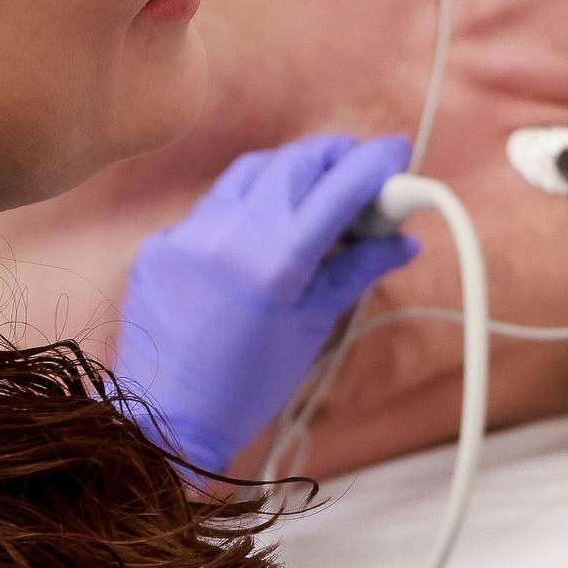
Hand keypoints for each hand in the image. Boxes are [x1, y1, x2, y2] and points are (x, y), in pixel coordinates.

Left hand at [114, 133, 419, 475]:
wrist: (169, 417)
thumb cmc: (251, 383)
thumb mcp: (315, 325)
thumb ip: (357, 270)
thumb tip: (403, 240)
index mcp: (278, 261)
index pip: (339, 188)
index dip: (375, 163)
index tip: (397, 150)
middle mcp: (232, 233)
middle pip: (295, 163)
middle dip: (334, 156)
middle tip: (361, 167)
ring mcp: (191, 233)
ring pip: (252, 171)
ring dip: (291, 169)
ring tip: (315, 188)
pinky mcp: (163, 242)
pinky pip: (215, 205)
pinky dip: (250, 204)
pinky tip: (264, 229)